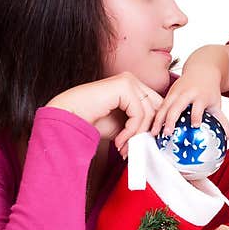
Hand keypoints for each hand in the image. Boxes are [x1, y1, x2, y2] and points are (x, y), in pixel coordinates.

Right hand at [46, 72, 162, 155]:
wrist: (70, 117)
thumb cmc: (93, 121)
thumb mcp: (123, 124)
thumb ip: (139, 123)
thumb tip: (157, 134)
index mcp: (132, 86)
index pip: (156, 104)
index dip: (153, 125)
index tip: (143, 144)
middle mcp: (131, 80)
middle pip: (156, 107)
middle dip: (148, 131)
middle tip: (135, 149)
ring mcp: (128, 81)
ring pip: (149, 112)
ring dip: (137, 135)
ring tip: (124, 148)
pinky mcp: (124, 86)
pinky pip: (138, 113)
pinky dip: (130, 131)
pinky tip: (118, 141)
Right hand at [152, 65, 228, 138]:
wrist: (202, 69)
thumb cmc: (209, 90)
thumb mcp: (216, 103)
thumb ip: (222, 120)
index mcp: (201, 96)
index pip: (198, 107)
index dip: (196, 116)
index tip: (195, 126)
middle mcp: (187, 93)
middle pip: (177, 106)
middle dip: (171, 120)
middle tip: (167, 134)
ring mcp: (176, 92)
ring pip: (165, 106)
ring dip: (158, 119)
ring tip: (153, 133)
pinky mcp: (169, 92)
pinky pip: (161, 105)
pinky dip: (155, 116)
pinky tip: (152, 126)